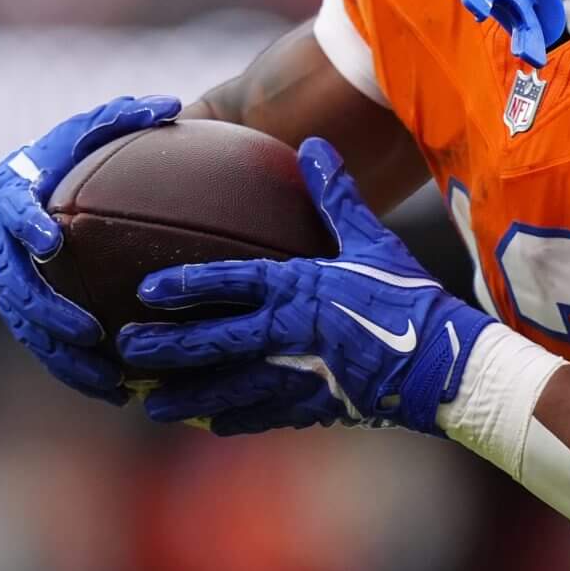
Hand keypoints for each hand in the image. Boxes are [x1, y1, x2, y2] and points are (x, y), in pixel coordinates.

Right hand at [0, 93, 180, 402]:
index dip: (26, 226)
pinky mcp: (19, 311)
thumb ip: (123, 117)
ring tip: (108, 379)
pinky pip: (44, 347)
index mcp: (9, 196)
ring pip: (26, 328)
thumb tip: (173, 105)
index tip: (51, 241)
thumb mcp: (86, 131)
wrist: (20, 186)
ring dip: (63, 357)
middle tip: (87, 330)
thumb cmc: (61, 154)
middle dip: (47, 311)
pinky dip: (75, 371)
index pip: (11, 212)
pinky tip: (116, 392)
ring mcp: (3, 282)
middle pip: (14, 285)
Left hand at [118, 139, 492, 432]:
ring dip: (186, 395)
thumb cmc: (410, 297)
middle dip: (166, 346)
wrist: (444, 363)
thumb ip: (337, 196)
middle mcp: (289, 334)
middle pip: (213, 342)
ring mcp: (298, 375)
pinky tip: (209, 425)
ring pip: (227, 388)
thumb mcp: (373, 241)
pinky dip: (233, 421)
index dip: (186, 285)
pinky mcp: (315, 406)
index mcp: (299, 289)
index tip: (147, 290)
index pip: (230, 283)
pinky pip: (263, 415)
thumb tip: (314, 145)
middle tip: (125, 348)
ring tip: (148, 403)